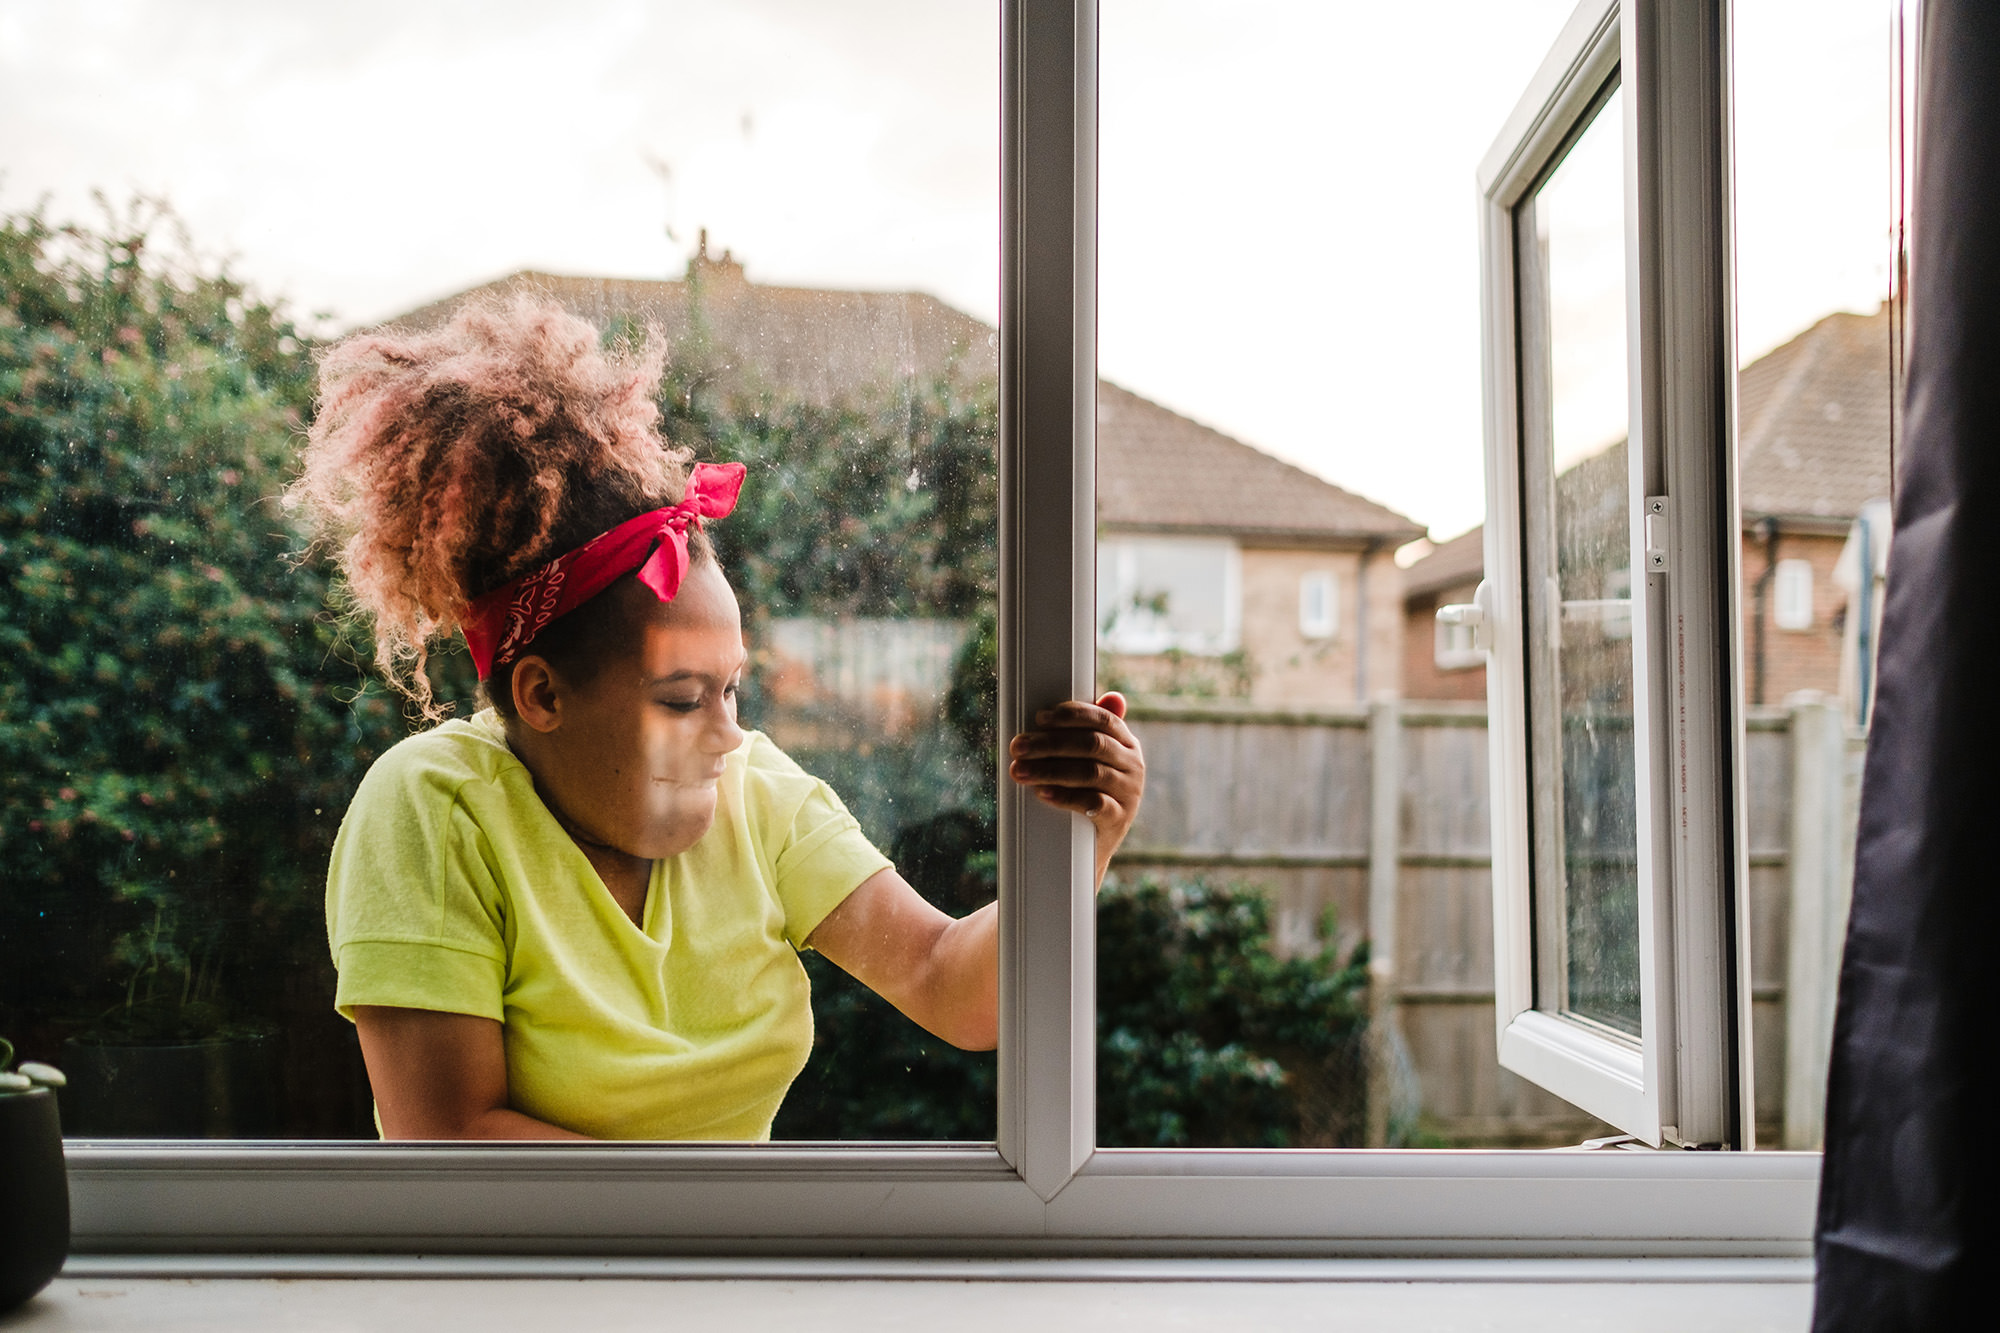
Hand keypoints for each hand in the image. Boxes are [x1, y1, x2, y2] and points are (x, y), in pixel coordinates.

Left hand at [1007, 692, 1144, 886]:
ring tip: (1021, 771)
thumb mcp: (1090, 762)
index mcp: (1126, 743)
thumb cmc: (1085, 795)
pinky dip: (1065, 796)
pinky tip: (1043, 793)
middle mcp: (1133, 765)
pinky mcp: (1119, 819)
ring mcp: (1129, 793)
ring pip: (1090, 772)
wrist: (1089, 851)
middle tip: (1017, 747)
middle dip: (1050, 743)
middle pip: (1092, 744)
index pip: (1102, 719)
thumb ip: (1085, 731)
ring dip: (1050, 769)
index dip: (1070, 715)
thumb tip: (1101, 697)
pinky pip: (1094, 803)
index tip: (1039, 719)